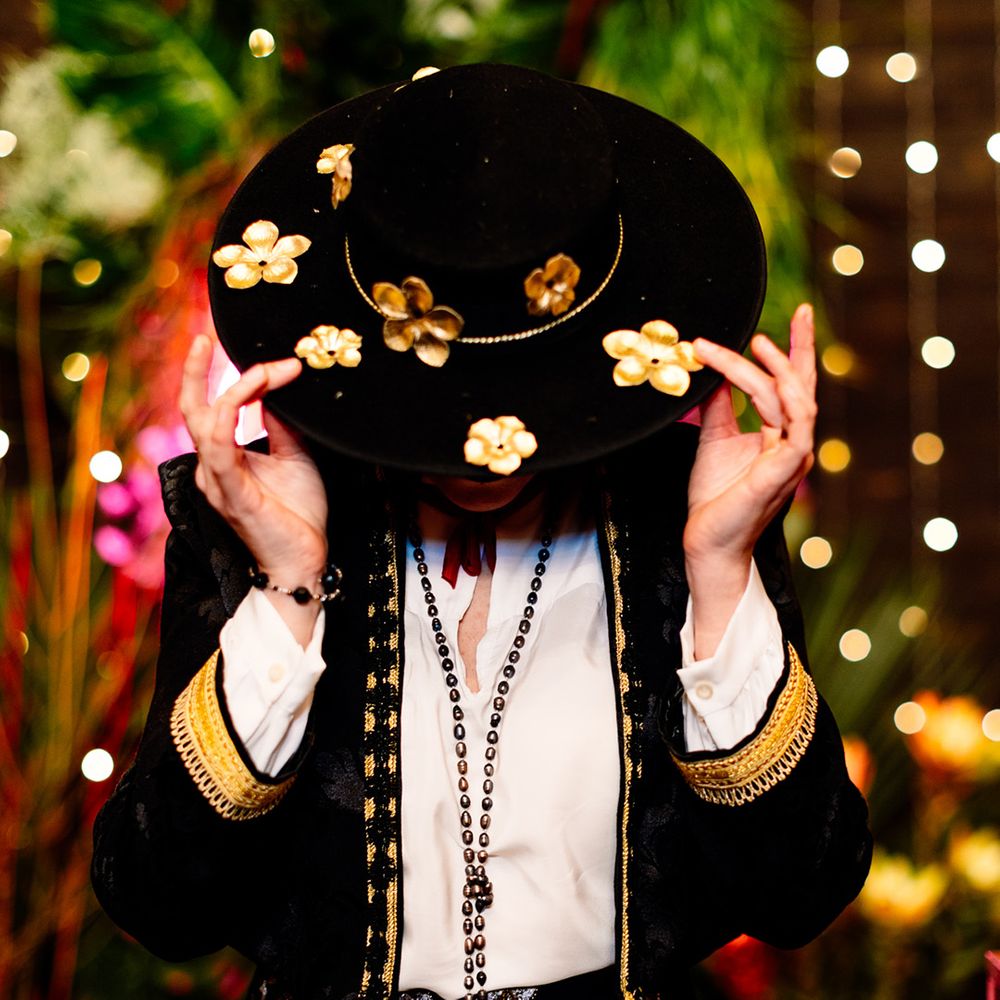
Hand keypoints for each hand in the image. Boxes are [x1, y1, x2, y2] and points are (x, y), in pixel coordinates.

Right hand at [179, 335, 328, 583]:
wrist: (304, 560)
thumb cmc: (297, 513)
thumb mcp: (294, 456)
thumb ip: (281, 424)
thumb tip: (277, 387)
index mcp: (224, 457)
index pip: (214, 406)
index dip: (238, 378)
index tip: (283, 364)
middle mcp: (212, 467)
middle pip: (192, 409)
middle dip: (196, 371)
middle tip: (205, 336)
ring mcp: (217, 481)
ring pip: (207, 423)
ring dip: (236, 390)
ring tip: (263, 370)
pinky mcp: (231, 495)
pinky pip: (219, 450)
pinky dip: (230, 418)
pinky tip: (244, 398)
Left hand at [682, 303, 815, 656]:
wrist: (706, 541)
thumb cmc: (714, 498)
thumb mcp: (713, 440)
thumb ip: (718, 407)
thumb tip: (712, 372)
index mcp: (779, 437)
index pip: (790, 387)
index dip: (792, 353)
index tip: (787, 321)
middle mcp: (793, 444)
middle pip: (805, 387)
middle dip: (804, 348)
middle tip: (803, 313)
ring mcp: (792, 458)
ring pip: (797, 401)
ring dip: (778, 369)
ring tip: (757, 344)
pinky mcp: (783, 471)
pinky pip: (795, 428)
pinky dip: (785, 400)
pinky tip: (771, 378)